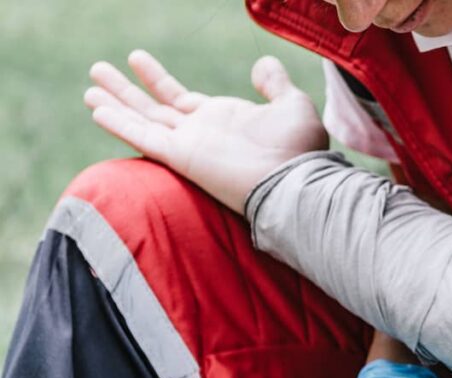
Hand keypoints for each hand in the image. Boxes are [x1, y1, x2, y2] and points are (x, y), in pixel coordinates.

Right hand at [83, 50, 326, 213]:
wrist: (295, 181)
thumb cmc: (299, 150)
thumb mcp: (292, 105)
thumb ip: (274, 84)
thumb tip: (261, 65)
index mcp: (223, 120)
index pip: (180, 98)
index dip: (157, 79)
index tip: (136, 59)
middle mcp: (201, 133)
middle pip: (153, 108)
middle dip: (125, 90)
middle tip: (98, 70)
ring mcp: (189, 145)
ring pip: (142, 119)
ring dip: (115, 102)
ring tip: (89, 88)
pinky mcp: (182, 157)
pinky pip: (144, 138)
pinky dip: (120, 124)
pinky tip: (97, 110)